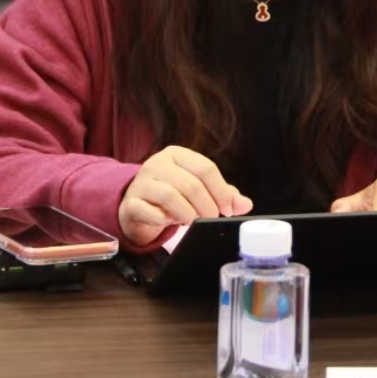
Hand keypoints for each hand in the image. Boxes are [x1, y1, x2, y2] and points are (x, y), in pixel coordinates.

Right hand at [118, 146, 252, 245]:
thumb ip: (222, 195)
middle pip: (191, 184)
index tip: (228, 209)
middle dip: (207, 206)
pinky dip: (164, 220)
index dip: (221, 191)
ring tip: (193, 222)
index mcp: (177, 154)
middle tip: (212, 219)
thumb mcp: (198, 191)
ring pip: (170, 196)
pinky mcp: (130, 203)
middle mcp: (157, 163)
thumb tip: (245, 204)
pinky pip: (150, 212)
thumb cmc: (172, 196)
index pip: (206, 168)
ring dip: (188, 213)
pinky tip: (169, 223)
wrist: (136, 207)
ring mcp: (141, 182)